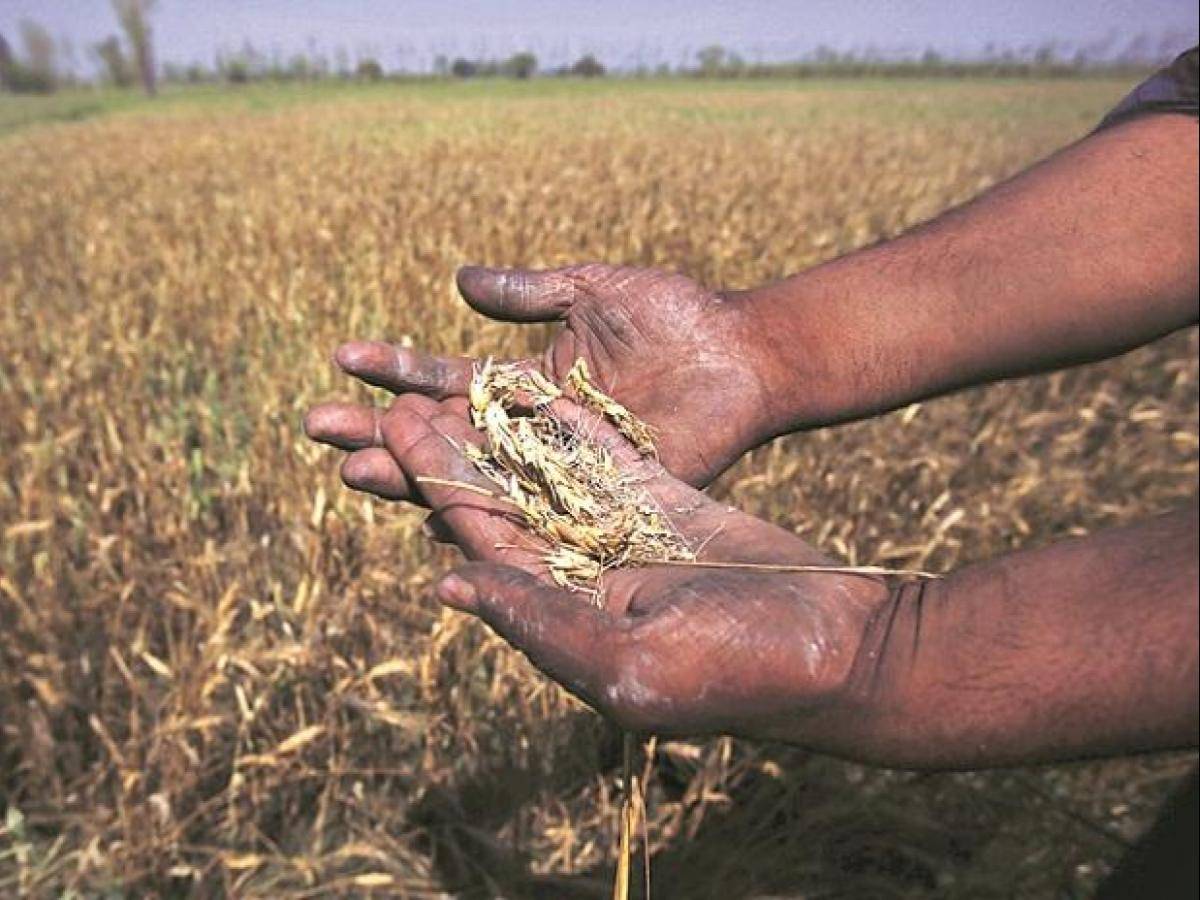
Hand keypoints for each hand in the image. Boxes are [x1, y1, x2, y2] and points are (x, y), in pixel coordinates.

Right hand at [315, 264, 779, 489]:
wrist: (741, 353)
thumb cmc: (675, 316)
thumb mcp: (594, 291)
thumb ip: (531, 291)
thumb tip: (458, 279)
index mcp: (529, 383)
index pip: (447, 380)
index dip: (395, 369)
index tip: (340, 358)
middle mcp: (533, 433)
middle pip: (442, 437)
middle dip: (379, 431)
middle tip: (314, 426)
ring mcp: (561, 469)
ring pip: (474, 479)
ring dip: (413, 475)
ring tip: (353, 470)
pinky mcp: (596, 498)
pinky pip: (530, 516)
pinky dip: (484, 520)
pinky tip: (432, 520)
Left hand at [365, 392, 886, 741]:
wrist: (839, 646)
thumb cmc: (741, 671)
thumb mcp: (629, 662)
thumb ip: (539, 620)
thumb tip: (447, 584)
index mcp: (563, 614)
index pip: (481, 542)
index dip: (434, 485)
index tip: (390, 433)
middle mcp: (582, 574)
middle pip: (499, 504)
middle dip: (450, 454)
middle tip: (396, 400)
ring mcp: (625, 536)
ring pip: (543, 474)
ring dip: (496, 433)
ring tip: (447, 384)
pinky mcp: (667, 504)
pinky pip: (605, 459)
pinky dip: (568, 424)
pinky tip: (529, 390)